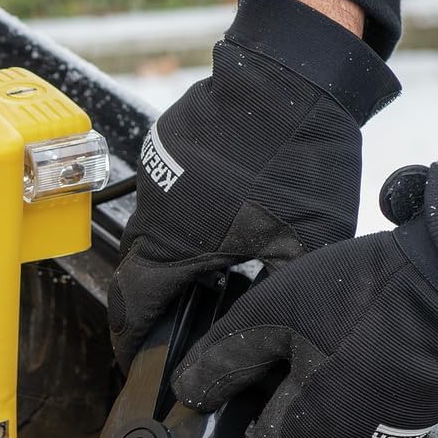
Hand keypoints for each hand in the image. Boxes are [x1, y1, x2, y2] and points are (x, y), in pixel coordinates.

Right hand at [106, 0, 398, 369]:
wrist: (289, 75)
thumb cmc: (297, 158)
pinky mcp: (164, 147)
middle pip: (133, 276)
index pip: (131, 310)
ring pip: (147, 235)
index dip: (130, 343)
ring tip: (201, 272)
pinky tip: (216, 216)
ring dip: (166, 258)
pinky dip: (179, 218)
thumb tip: (277, 328)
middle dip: (145, 306)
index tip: (135, 362)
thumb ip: (281, 290)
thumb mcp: (307, 241)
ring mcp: (155, 179)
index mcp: (175, 247)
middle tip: (169, 325)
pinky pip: (162, 198)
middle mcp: (152, 216)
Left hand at [172, 220, 437, 437]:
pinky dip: (336, 386)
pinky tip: (336, 343)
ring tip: (301, 340)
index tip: (213, 409)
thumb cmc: (361, 296)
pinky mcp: (410, 414)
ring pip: (318, 427)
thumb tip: (189, 393)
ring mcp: (384, 435)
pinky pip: (354, 411)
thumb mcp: (266, 318)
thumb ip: (220, 362)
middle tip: (260, 354)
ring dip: (300, 394)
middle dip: (260, 407)